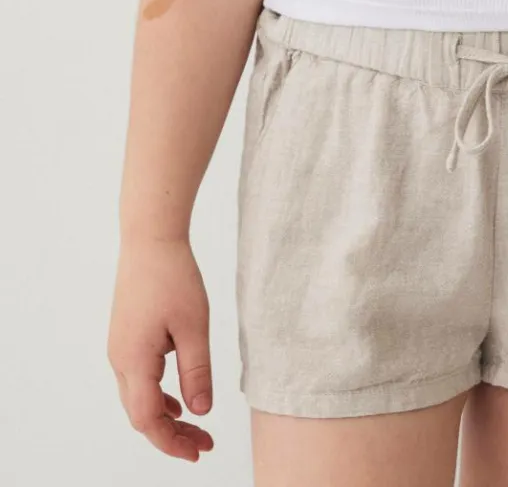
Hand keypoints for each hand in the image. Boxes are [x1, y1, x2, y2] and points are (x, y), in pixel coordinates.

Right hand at [107, 236, 214, 461]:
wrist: (150, 238)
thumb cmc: (173, 276)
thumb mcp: (194, 326)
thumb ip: (197, 371)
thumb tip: (201, 411)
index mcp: (134, 361)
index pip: (148, 419)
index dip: (173, 442)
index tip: (199, 451)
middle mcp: (119, 359)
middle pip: (140, 414)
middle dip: (171, 435)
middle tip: (204, 444)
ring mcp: (119, 348)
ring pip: (138, 398)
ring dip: (165, 417)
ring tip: (196, 428)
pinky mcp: (126, 337)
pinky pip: (138, 379)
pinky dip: (158, 396)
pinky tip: (179, 400)